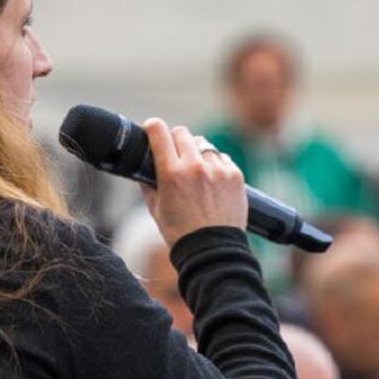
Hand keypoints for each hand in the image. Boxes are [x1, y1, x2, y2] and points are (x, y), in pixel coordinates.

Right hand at [139, 120, 247, 247]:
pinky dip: (215, 165)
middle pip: (182, 133)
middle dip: (175, 140)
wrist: (213, 251)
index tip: (152, 130)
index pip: (159, 132)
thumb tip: (143, 169)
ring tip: (196, 172)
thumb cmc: (180, 233)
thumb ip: (147, 185)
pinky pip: (222, 158)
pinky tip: (212, 181)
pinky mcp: (235, 175)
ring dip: (196, 152)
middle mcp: (195, 167)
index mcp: (171, 173)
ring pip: (203, 144)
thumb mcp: (155, 209)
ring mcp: (217, 170)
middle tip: (175, 154)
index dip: (153, 127)